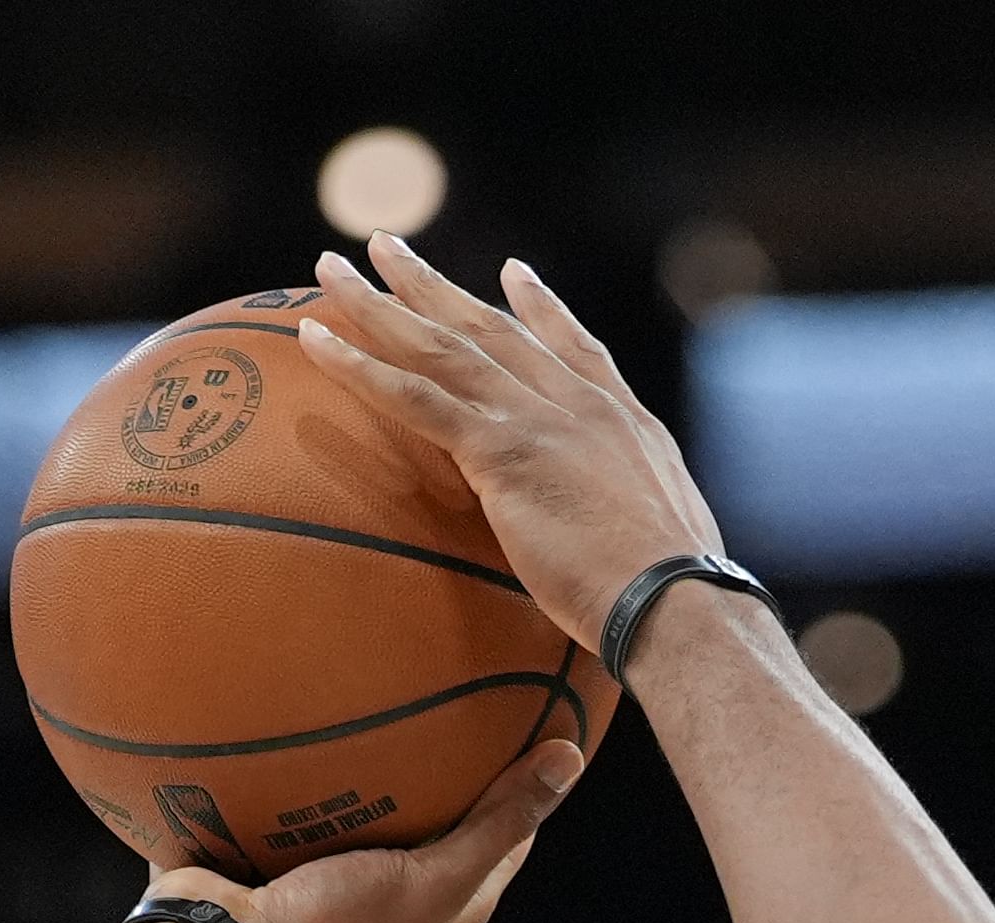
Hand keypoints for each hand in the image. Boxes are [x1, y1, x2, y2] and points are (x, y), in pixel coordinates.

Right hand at [138, 727, 583, 922]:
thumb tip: (568, 761)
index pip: (487, 873)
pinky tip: (289, 741)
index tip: (528, 763)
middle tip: (451, 739)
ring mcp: (309, 906)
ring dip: (360, 796)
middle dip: (438, 806)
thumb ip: (494, 826)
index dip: (513, 821)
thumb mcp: (429, 878)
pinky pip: (282, 825)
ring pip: (348, 842)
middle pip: (420, 857)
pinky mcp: (257, 881)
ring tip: (372, 732)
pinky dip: (291, 789)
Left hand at [293, 239, 736, 664]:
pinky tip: (316, 343)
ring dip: (379, 304)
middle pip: (490, 328)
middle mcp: (577, 401)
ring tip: (330, 272)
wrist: (678, 601)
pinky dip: (361, 366)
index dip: (540, 309)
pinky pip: (416, 397)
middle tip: (384, 248)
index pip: (574, 348)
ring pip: (442, 346)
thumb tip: (630, 556)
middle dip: (432, 285)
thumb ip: (633, 524)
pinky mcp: (501, 450)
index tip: (512, 275)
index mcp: (621, 420)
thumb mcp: (666, 542)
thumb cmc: (676, 603)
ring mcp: (538, 418)